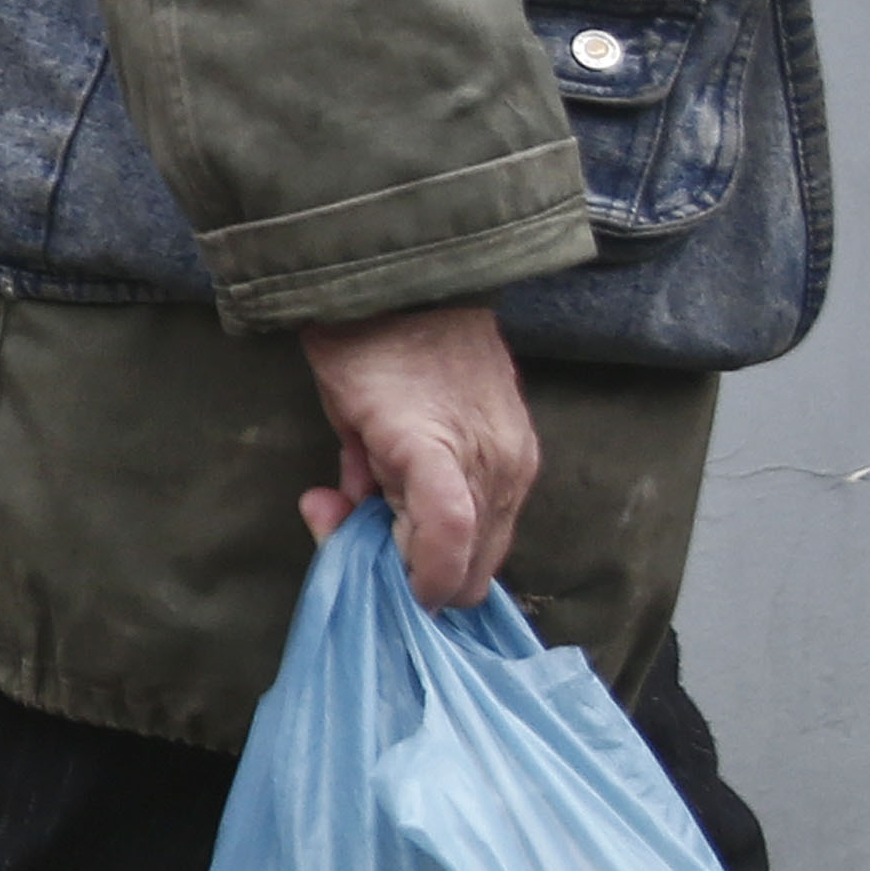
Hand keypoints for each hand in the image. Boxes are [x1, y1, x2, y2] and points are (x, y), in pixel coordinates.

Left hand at [295, 304, 540, 609]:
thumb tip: (347, 526)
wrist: (420, 277)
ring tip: (397, 510)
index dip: (420, 586)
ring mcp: (517, 460)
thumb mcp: (343, 420)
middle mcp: (492, 465)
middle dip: (425, 577)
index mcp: (435, 454)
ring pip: (491, 549)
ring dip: (447, 552)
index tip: (395, 593)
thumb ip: (352, 489)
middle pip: (475, 568)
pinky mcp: (526, 452)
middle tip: (380, 547)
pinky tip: (424, 494)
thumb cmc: (364, 345)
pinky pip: (499, 517)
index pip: (444, 551)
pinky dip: (465, 526)